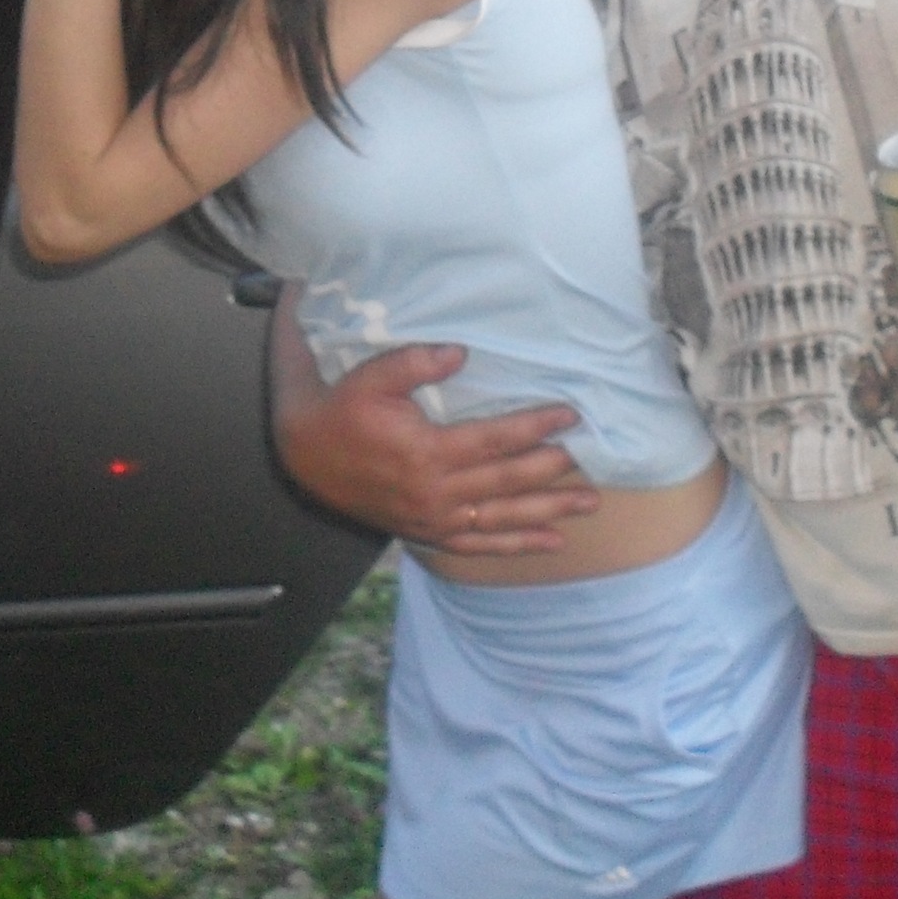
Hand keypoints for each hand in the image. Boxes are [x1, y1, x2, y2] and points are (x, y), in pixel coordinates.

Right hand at [272, 343, 600, 554]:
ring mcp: (433, 518)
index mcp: (427, 453)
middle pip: (508, 482)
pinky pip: (479, 545)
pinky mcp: (427, 531)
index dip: (536, 426)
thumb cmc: (341, 410)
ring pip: (502, 519)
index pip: (495, 440)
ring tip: (589, 503)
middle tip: (593, 459)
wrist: (304, 455)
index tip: (571, 414)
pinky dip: (516, 544)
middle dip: (553, 470)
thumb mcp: (371, 376)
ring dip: (549, 512)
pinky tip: (551, 541)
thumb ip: (416, 362)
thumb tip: (461, 352)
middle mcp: (436, 492)